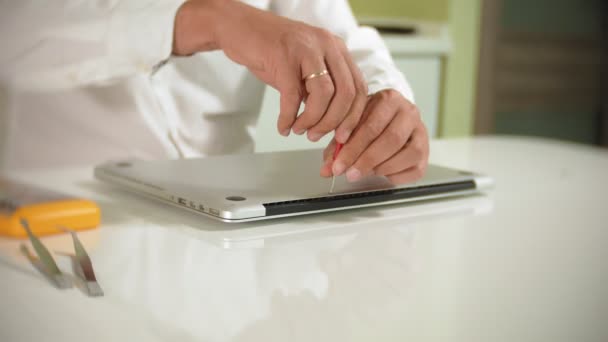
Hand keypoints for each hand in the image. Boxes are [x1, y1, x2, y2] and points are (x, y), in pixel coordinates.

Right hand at [173, 0, 367, 143]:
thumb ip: (320, 91)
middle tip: (317, 136)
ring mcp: (306, 49)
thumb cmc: (271, 50)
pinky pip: (293, 96)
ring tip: (300, 130)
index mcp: (337, 49)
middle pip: (346, 93)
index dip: (353, 117)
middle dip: (334, 123)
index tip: (342, 136)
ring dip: (313, 121)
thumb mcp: (304, 69)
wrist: (239, 28)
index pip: (359, 87)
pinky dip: (288, 117)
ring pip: (324, 95)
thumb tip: (330, 124)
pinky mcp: (284, 56)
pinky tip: (283, 126)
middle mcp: (327, 45)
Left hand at [320, 89, 428, 184]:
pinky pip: (415, 168)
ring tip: (364, 171)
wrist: (391, 118)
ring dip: (383, 167)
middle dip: (366, 160)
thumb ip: (338, 146)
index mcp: (389, 99)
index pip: (371, 126)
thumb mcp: (351, 126)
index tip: (338, 164)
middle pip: (391, 140)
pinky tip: (381, 172)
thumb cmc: (369, 121)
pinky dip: (396, 175)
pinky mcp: (426, 151)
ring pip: (408, 154)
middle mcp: (409, 112)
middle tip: (349, 173)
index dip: (353, 148)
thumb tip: (326, 170)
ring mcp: (421, 131)